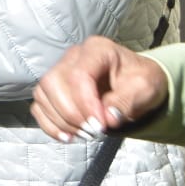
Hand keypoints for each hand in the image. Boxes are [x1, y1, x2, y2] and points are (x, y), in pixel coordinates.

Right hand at [30, 36, 167, 142]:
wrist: (137, 85)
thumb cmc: (141, 81)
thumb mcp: (145, 88)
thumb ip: (127, 101)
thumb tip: (108, 118)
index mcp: (97, 49)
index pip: (78, 74)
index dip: (85, 103)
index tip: (101, 125)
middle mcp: (73, 57)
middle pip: (53, 83)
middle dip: (70, 113)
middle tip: (94, 131)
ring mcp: (59, 71)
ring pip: (43, 94)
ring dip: (61, 120)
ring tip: (85, 134)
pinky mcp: (53, 89)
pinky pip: (39, 106)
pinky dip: (50, 125)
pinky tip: (68, 136)